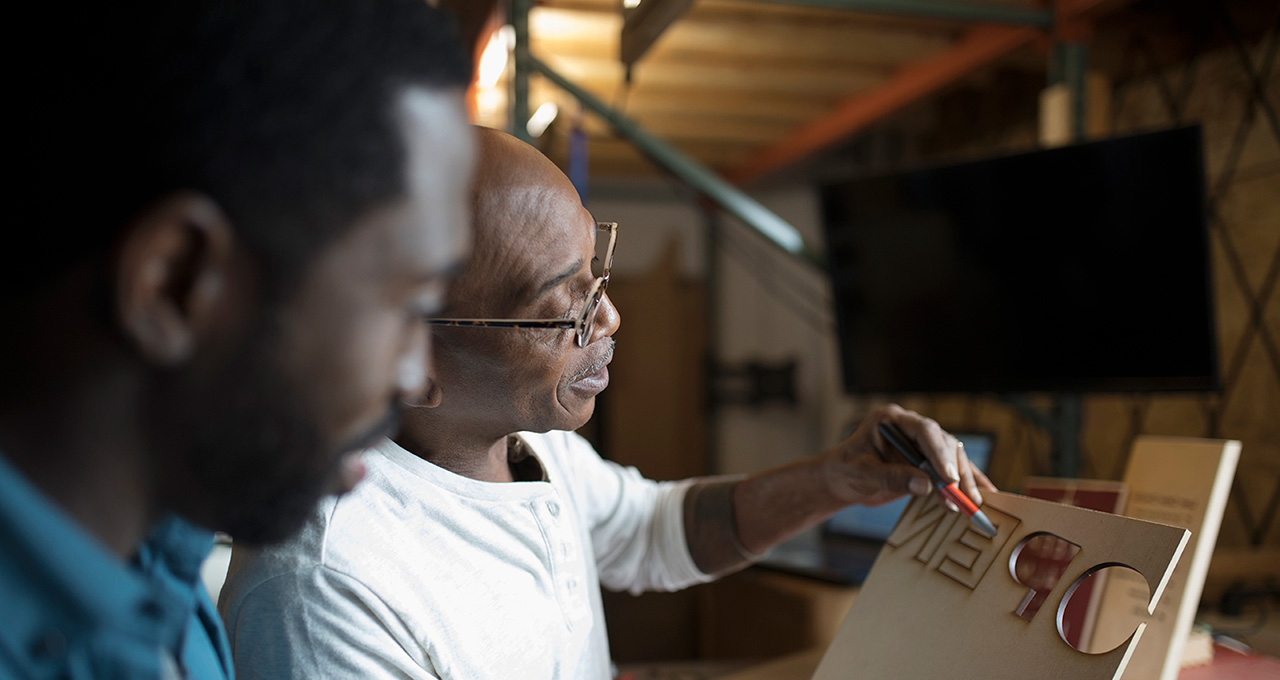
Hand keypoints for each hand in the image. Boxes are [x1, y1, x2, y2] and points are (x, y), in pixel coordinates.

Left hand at [823, 404, 995, 508]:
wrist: (840, 480)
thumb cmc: (845, 471)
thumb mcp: (862, 475)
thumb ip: (891, 478)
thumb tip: (925, 484)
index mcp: (892, 419)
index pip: (923, 430)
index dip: (939, 453)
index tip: (949, 477)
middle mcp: (910, 427)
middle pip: (943, 444)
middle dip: (954, 472)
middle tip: (961, 498)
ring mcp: (921, 443)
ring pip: (952, 457)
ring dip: (963, 481)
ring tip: (969, 504)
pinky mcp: (928, 460)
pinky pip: (952, 469)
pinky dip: (967, 482)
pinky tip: (984, 495)